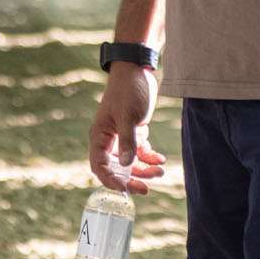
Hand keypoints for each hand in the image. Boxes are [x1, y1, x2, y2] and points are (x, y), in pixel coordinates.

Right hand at [86, 62, 166, 193]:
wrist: (138, 70)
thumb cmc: (127, 90)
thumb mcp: (128, 116)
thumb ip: (127, 141)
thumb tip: (127, 165)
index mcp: (100, 137)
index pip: (100, 167)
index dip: (111, 181)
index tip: (126, 188)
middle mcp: (109, 140)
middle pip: (117, 169)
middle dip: (132, 179)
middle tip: (146, 188)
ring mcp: (121, 137)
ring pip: (130, 163)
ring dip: (144, 169)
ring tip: (160, 172)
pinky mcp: (133, 133)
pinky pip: (140, 152)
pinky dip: (149, 158)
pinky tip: (160, 159)